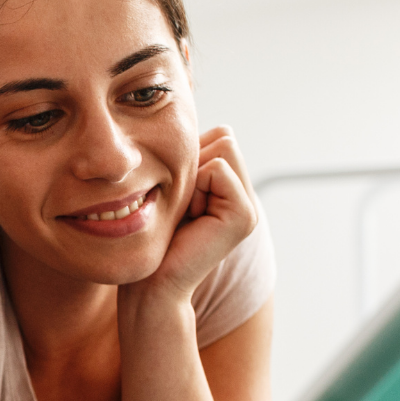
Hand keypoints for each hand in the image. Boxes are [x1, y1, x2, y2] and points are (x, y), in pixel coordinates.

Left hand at [140, 126, 257, 299]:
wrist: (150, 283)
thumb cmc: (152, 235)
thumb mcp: (173, 186)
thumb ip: (191, 158)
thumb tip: (190, 117)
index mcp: (231, 188)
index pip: (220, 135)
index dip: (191, 155)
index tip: (177, 194)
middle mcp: (245, 196)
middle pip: (225, 136)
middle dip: (194, 161)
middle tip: (182, 204)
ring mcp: (249, 208)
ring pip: (223, 148)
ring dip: (193, 175)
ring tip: (186, 212)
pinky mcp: (244, 217)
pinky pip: (219, 169)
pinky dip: (197, 187)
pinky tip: (191, 219)